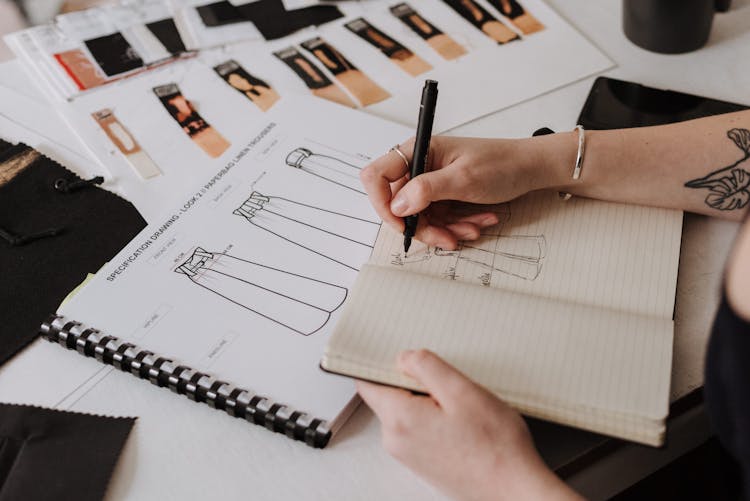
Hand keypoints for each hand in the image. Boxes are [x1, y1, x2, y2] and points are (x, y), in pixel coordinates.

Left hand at [357, 350, 581, 500]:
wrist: (514, 492)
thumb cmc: (495, 447)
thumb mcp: (462, 391)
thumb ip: (426, 367)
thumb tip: (403, 358)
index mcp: (399, 419)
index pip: (368, 381)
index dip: (382, 363)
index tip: (402, 356)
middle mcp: (396, 440)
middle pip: (389, 395)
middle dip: (414, 383)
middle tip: (449, 385)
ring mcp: (408, 454)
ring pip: (406, 411)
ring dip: (428, 401)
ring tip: (461, 408)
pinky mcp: (423, 462)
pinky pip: (419, 428)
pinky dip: (435, 418)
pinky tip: (463, 423)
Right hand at [360, 136, 557, 248]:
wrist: (532, 168)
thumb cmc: (502, 164)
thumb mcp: (464, 178)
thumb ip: (427, 190)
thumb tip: (398, 205)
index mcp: (418, 151)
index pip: (377, 177)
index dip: (383, 204)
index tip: (403, 224)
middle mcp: (420, 166)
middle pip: (400, 205)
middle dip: (424, 226)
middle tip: (447, 238)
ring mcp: (432, 183)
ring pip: (420, 218)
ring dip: (444, 230)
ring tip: (472, 229)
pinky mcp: (444, 196)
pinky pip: (438, 219)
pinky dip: (456, 226)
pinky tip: (478, 223)